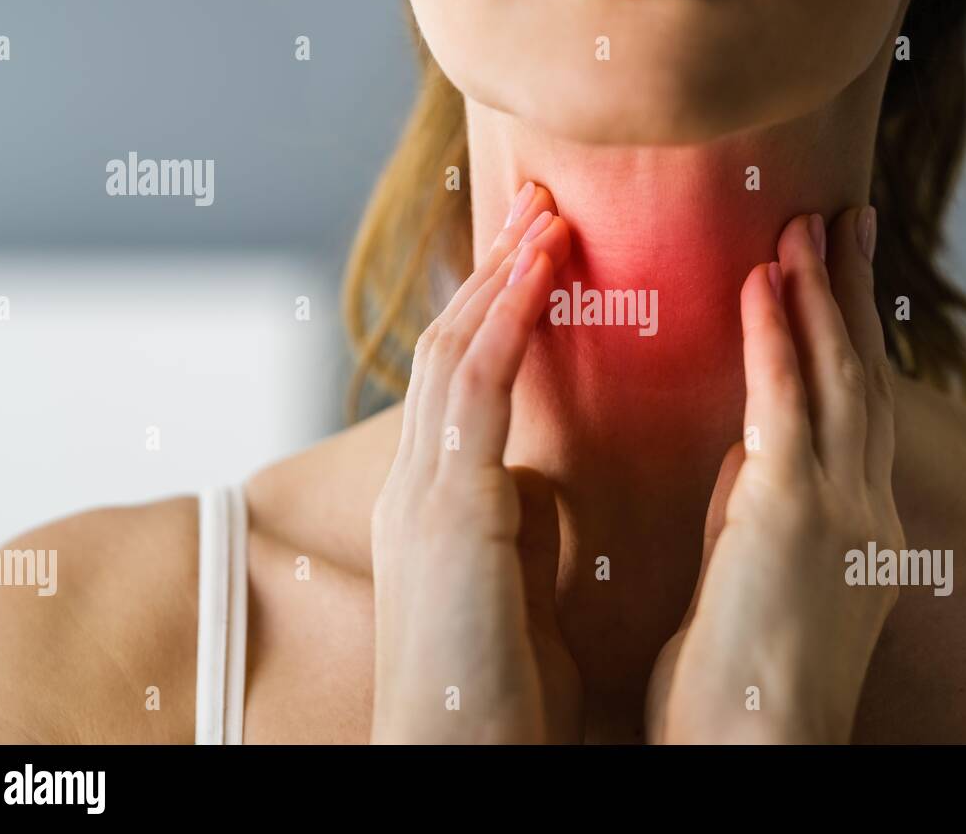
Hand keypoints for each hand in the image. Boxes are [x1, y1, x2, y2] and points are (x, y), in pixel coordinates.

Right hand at [370, 183, 580, 743]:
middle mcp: (420, 485)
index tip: (540, 257)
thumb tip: (542, 483)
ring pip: (455, 351)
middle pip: (452, 348)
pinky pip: (475, 387)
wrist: (466, 761)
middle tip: (537, 204)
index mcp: (441, 505)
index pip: (465, 384)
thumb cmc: (499, 695)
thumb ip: (520, 526)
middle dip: (494, 272)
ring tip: (546, 212)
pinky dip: (508, 319)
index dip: (499, 314)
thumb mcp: (514, 587)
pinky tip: (541, 267)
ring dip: (501, 275)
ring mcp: (424, 493)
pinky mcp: (446, 510)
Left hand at [647, 208, 902, 743]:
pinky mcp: (796, 517)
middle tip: (843, 219)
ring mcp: (840, 510)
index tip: (833, 273)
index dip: (845, 334)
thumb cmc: (741, 685)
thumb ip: (761, 509)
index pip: (853, 407)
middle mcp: (864, 507)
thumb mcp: (757, 577)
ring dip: (821, 292)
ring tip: (806, 224)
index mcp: (854, 525)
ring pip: (836, 375)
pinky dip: (779, 335)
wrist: (755, 754)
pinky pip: (786, 404)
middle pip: (860, 375)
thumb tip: (748, 453)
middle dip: (850, 292)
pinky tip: (767, 281)